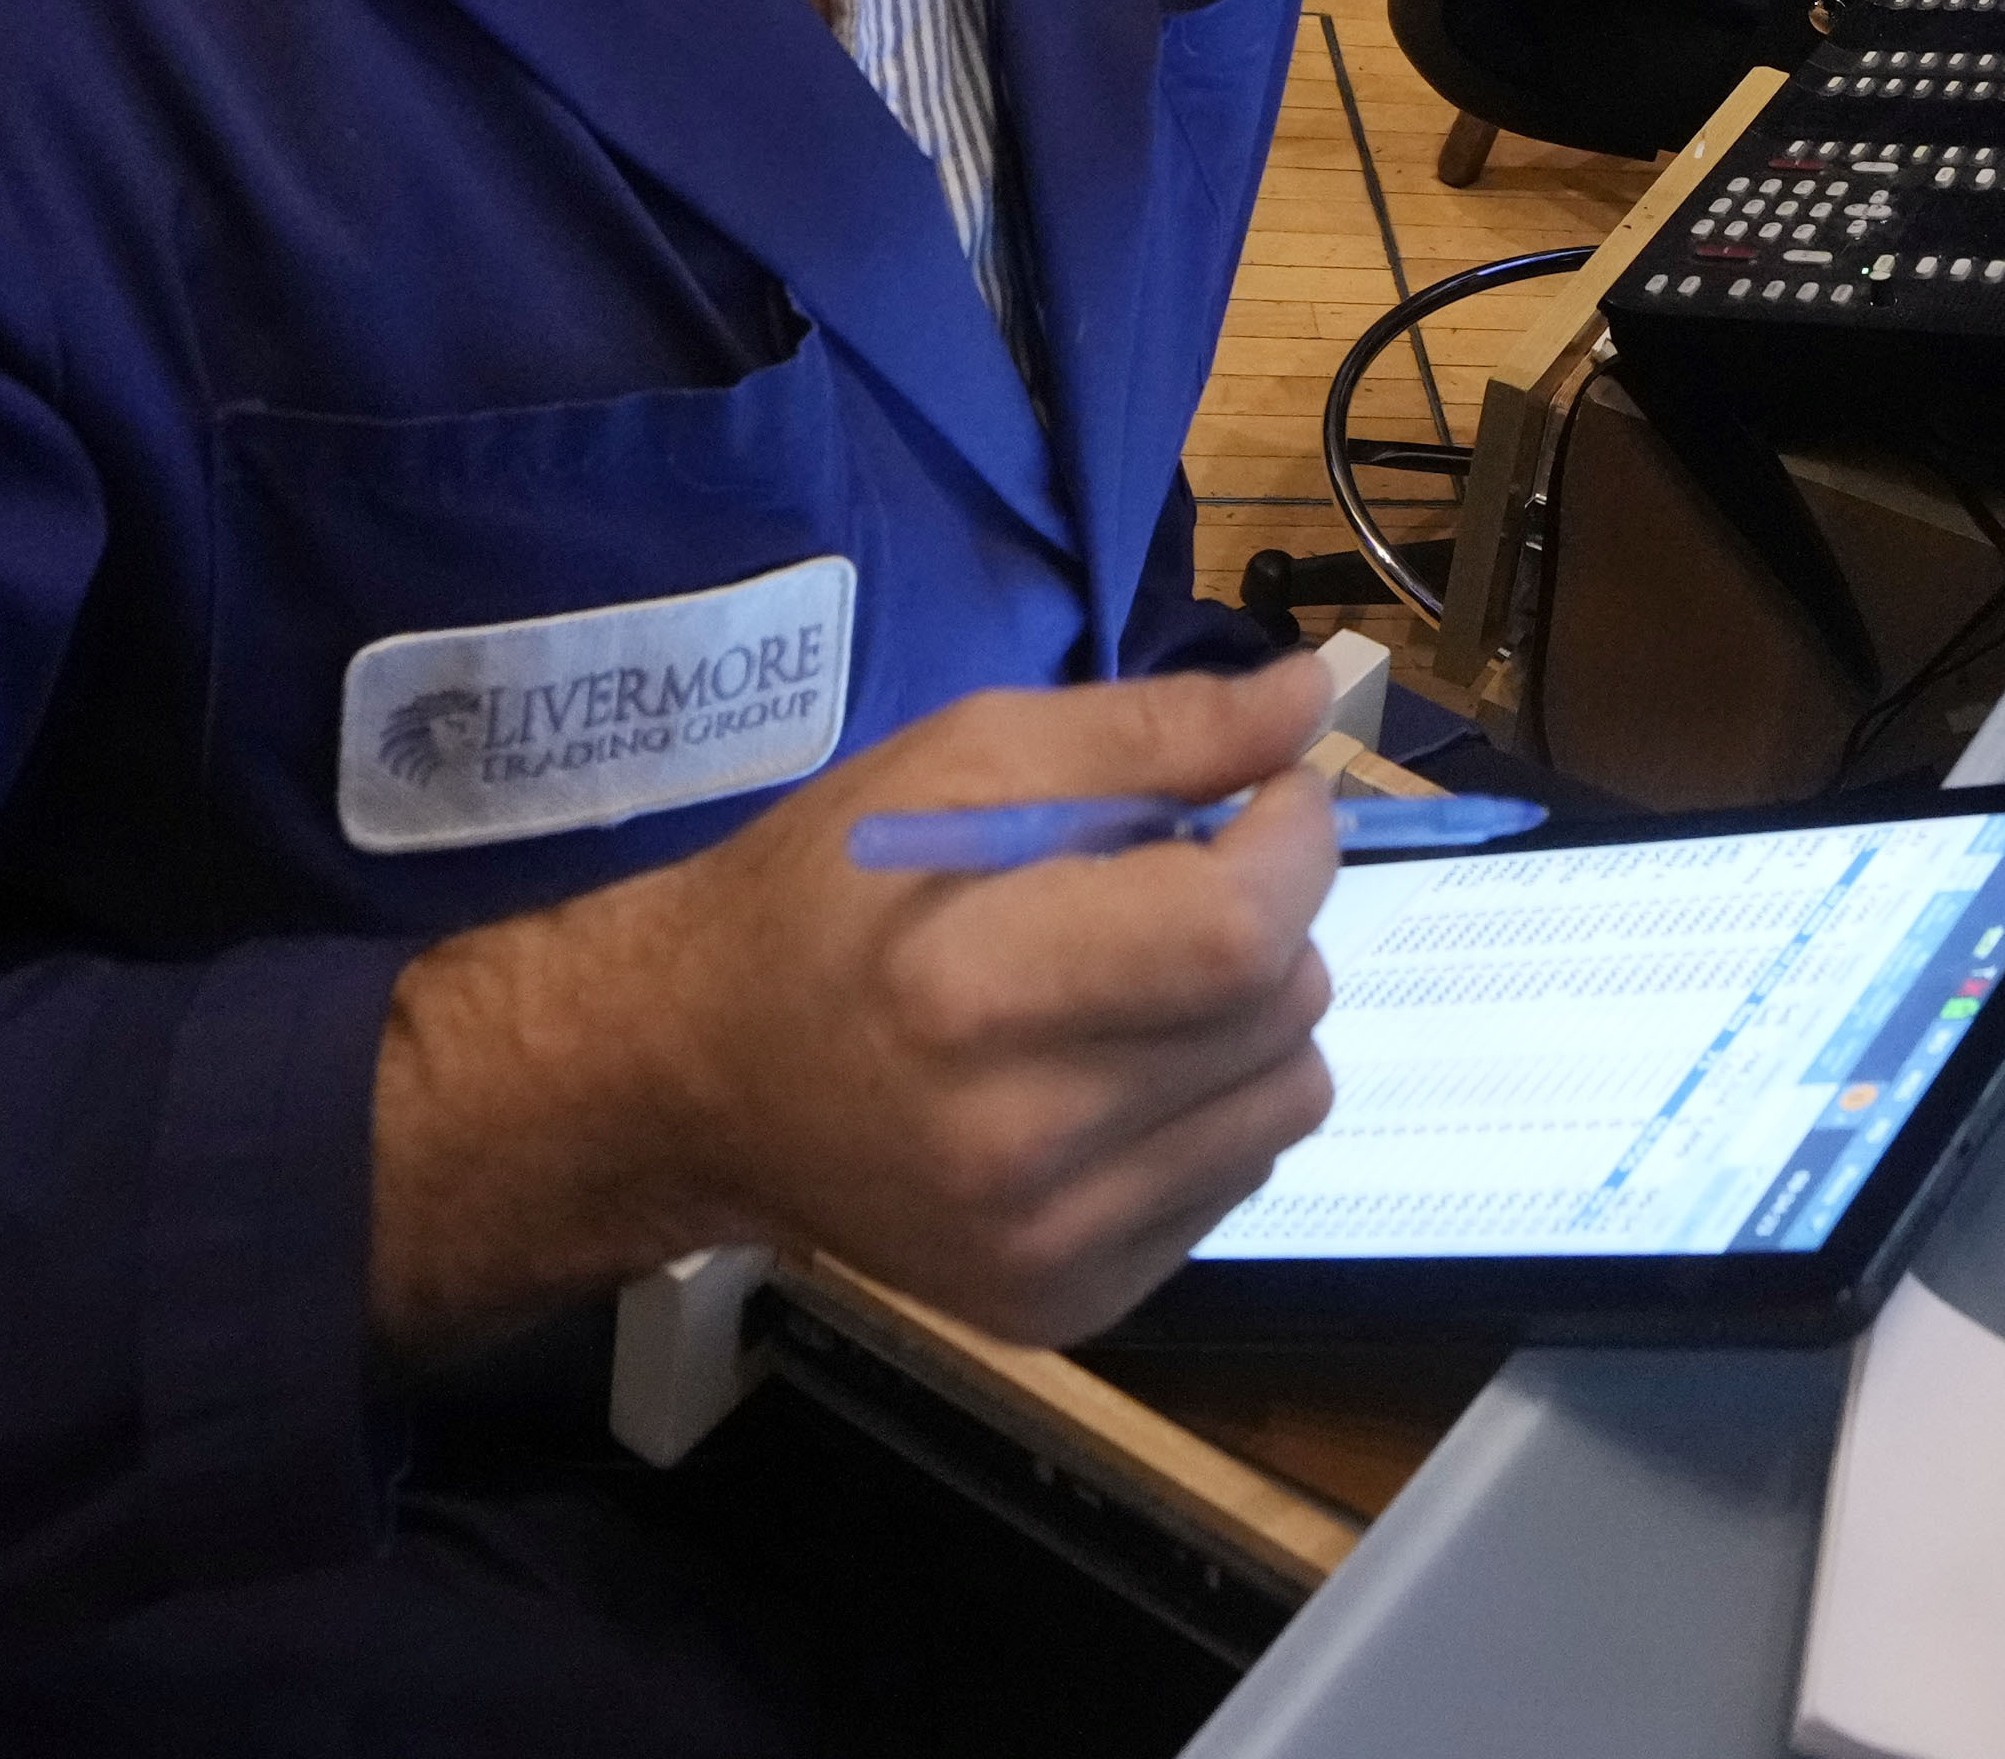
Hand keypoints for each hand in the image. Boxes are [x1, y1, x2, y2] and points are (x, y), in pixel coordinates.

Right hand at [368, 658, 1344, 1358]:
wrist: (696, 1082)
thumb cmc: (825, 896)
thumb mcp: (965, 762)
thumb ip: (1152, 731)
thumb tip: (1308, 700)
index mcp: (973, 989)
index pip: (1241, 930)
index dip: (1294, 844)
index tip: (1267, 800)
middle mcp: (1015, 1145)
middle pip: (1281, 1009)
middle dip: (1263, 919)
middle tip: (1168, 888)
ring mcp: (1045, 1246)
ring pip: (1286, 1099)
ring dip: (1250, 1021)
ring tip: (1135, 986)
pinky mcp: (1067, 1303)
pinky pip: (1238, 1178)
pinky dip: (1208, 1111)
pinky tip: (1108, 1076)